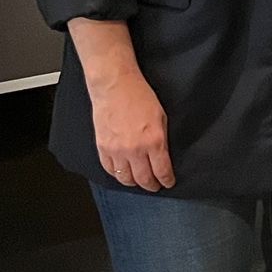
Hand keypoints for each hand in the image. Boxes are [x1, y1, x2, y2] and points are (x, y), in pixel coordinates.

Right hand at [88, 64, 174, 190]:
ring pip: (125, 178)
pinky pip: (109, 169)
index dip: (166, 180)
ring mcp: (116, 150)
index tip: (168, 182)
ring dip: (134, 182)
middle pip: (143, 179)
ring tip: (139, 181)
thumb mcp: (161, 118)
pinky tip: (122, 173)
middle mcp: (134, 149)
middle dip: (151, 185)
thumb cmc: (139, 96)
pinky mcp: (102, 147)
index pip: (162, 171)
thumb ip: (162, 140)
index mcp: (153, 141)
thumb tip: (163, 155)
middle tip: (155, 185)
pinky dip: (117, 174)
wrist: (115, 86)